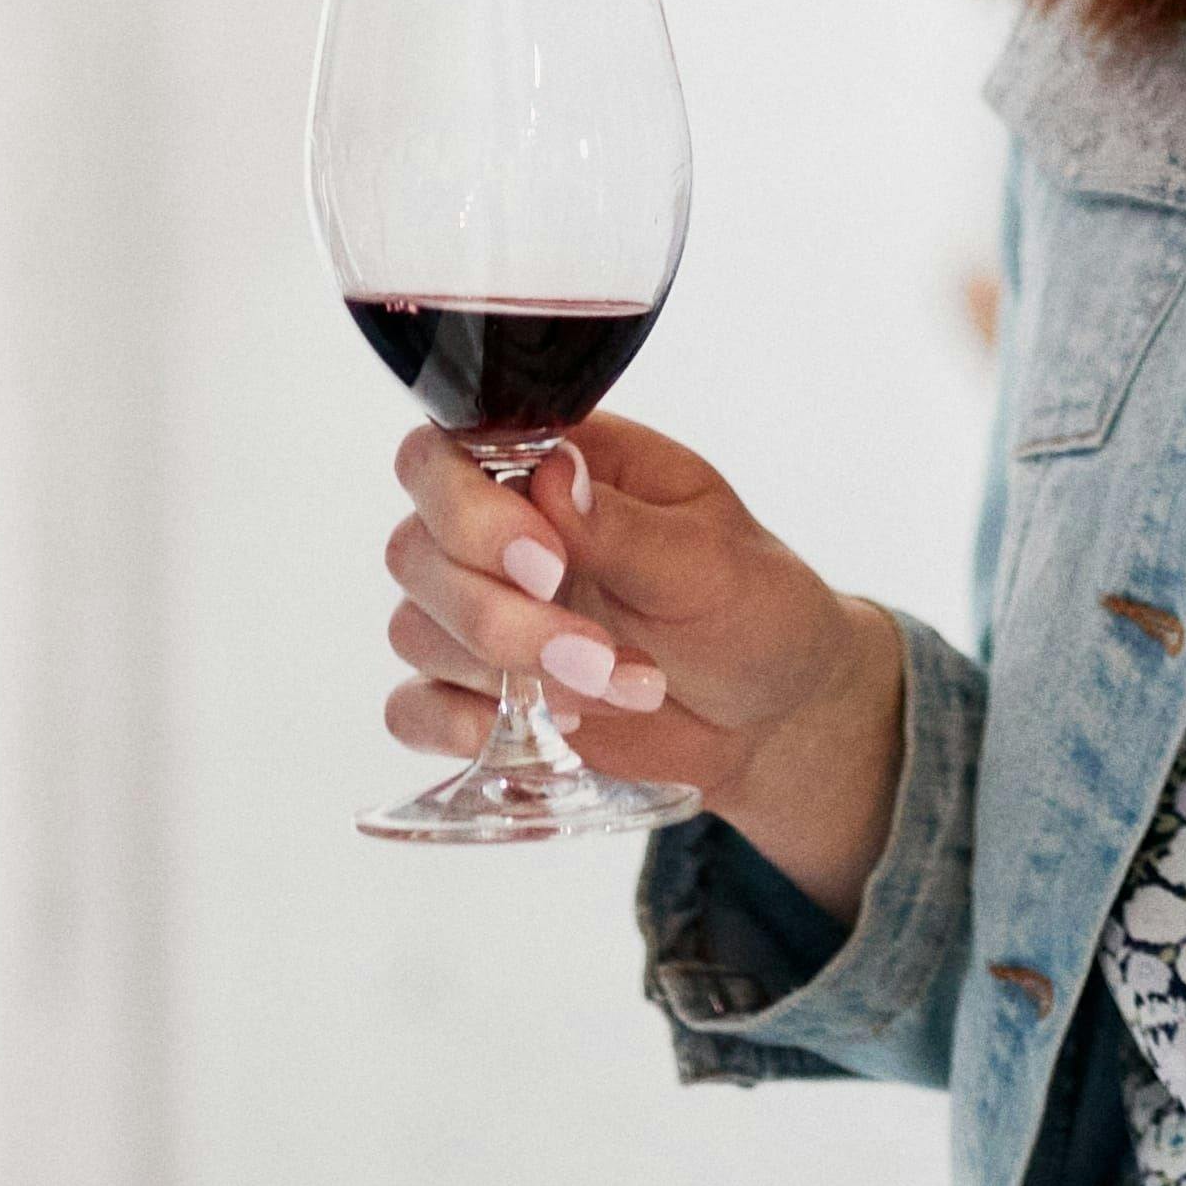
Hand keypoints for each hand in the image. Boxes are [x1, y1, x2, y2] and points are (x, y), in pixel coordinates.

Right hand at [381, 415, 909, 914]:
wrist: (774, 717)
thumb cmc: (752, 611)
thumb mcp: (712, 561)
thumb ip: (626, 525)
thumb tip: (551, 477)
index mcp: (552, 470)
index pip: (446, 455)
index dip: (469, 509)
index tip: (547, 563)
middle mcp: (497, 533)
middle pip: (414, 549)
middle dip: (499, 614)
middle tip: (598, 651)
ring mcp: (479, 616)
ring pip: (414, 630)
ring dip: (512, 673)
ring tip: (623, 686)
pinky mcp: (477, 697)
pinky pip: (411, 708)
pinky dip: (461, 725)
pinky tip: (544, 729)